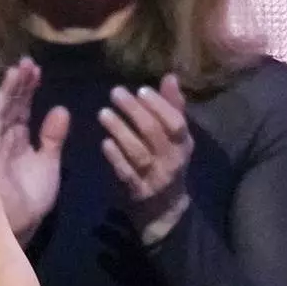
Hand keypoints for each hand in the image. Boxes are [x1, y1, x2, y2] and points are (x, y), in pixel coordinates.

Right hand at [0, 57, 70, 244]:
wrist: (16, 232)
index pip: (20, 109)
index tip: (35, 69)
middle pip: (7, 106)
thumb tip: (61, 109)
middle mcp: (0, 141)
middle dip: (16, 85)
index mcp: (17, 142)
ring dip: (6, 94)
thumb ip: (52, 140)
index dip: (27, 89)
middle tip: (27, 63)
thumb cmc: (29, 204)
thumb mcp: (48, 168)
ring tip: (17, 72)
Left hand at [98, 74, 192, 243]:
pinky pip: (125, 173)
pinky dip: (115, 157)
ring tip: (103, 113)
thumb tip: (170, 76)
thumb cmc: (168, 163)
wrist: (165, 209)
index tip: (141, 89)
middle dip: (134, 111)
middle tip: (115, 93)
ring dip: (120, 131)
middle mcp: (172, 160)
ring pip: (138, 152)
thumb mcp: (176, 139)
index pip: (175, 122)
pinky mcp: (137, 191)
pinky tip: (104, 142)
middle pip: (153, 133)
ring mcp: (154, 177)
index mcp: (183, 144)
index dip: (159, 105)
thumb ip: (173, 108)